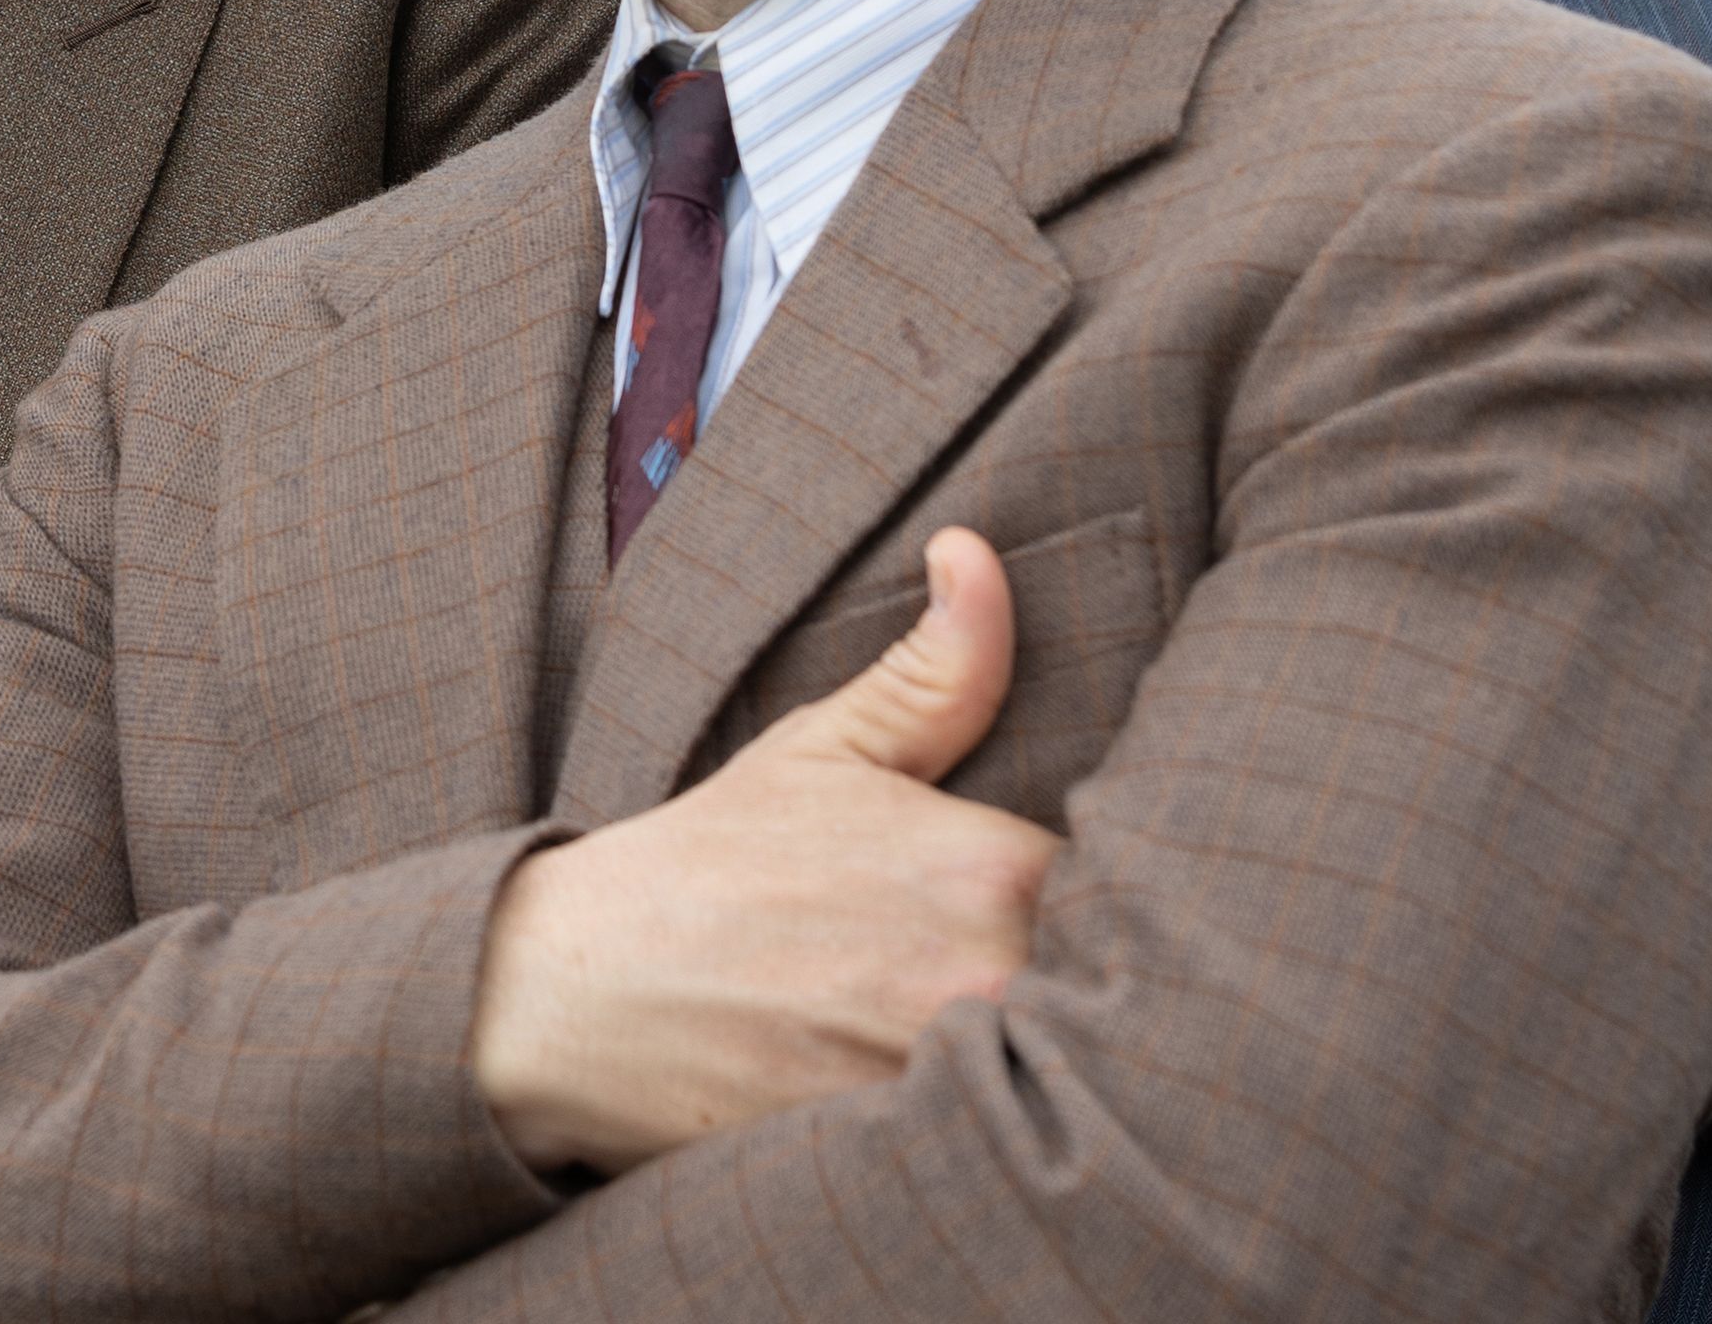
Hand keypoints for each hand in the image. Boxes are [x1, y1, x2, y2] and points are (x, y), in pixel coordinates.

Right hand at [468, 527, 1062, 1176]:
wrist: (575, 996)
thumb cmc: (708, 866)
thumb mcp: (825, 748)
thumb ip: (938, 666)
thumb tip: (978, 552)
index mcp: (987, 869)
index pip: (1137, 888)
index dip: (1124, 900)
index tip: (1095, 903)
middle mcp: (986, 979)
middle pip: (1118, 994)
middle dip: (1097, 986)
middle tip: (1060, 987)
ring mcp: (949, 1082)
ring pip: (1067, 1075)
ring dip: (1054, 1063)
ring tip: (1015, 1048)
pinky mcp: (909, 1159)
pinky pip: (1005, 1150)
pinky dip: (998, 1134)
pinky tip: (969, 1116)